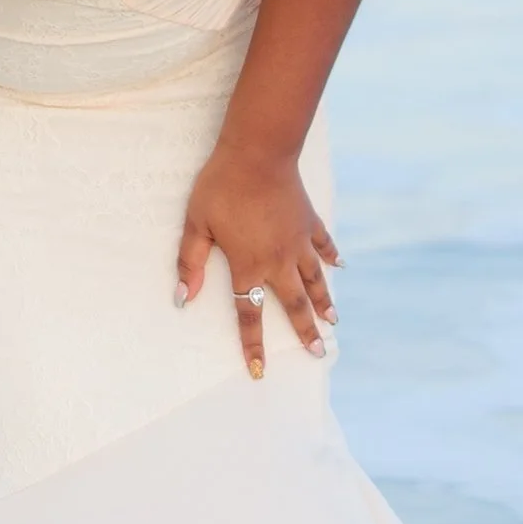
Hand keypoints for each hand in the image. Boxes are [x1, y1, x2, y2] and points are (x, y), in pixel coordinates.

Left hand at [175, 140, 338, 377]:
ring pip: (315, 279)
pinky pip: (323, 243)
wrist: (258, 152)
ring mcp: (298, 241)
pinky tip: (340, 266)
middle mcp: (279, 260)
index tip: (259, 371)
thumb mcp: (196, 225)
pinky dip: (332, 256)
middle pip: (294, 304)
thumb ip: (190, 263)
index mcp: (249, 265)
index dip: (253, 345)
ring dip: (324, 301)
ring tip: (334, 321)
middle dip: (305, 332)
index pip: (248, 314)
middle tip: (319, 353)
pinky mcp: (308, 220)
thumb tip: (182, 299)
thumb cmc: (221, 187)